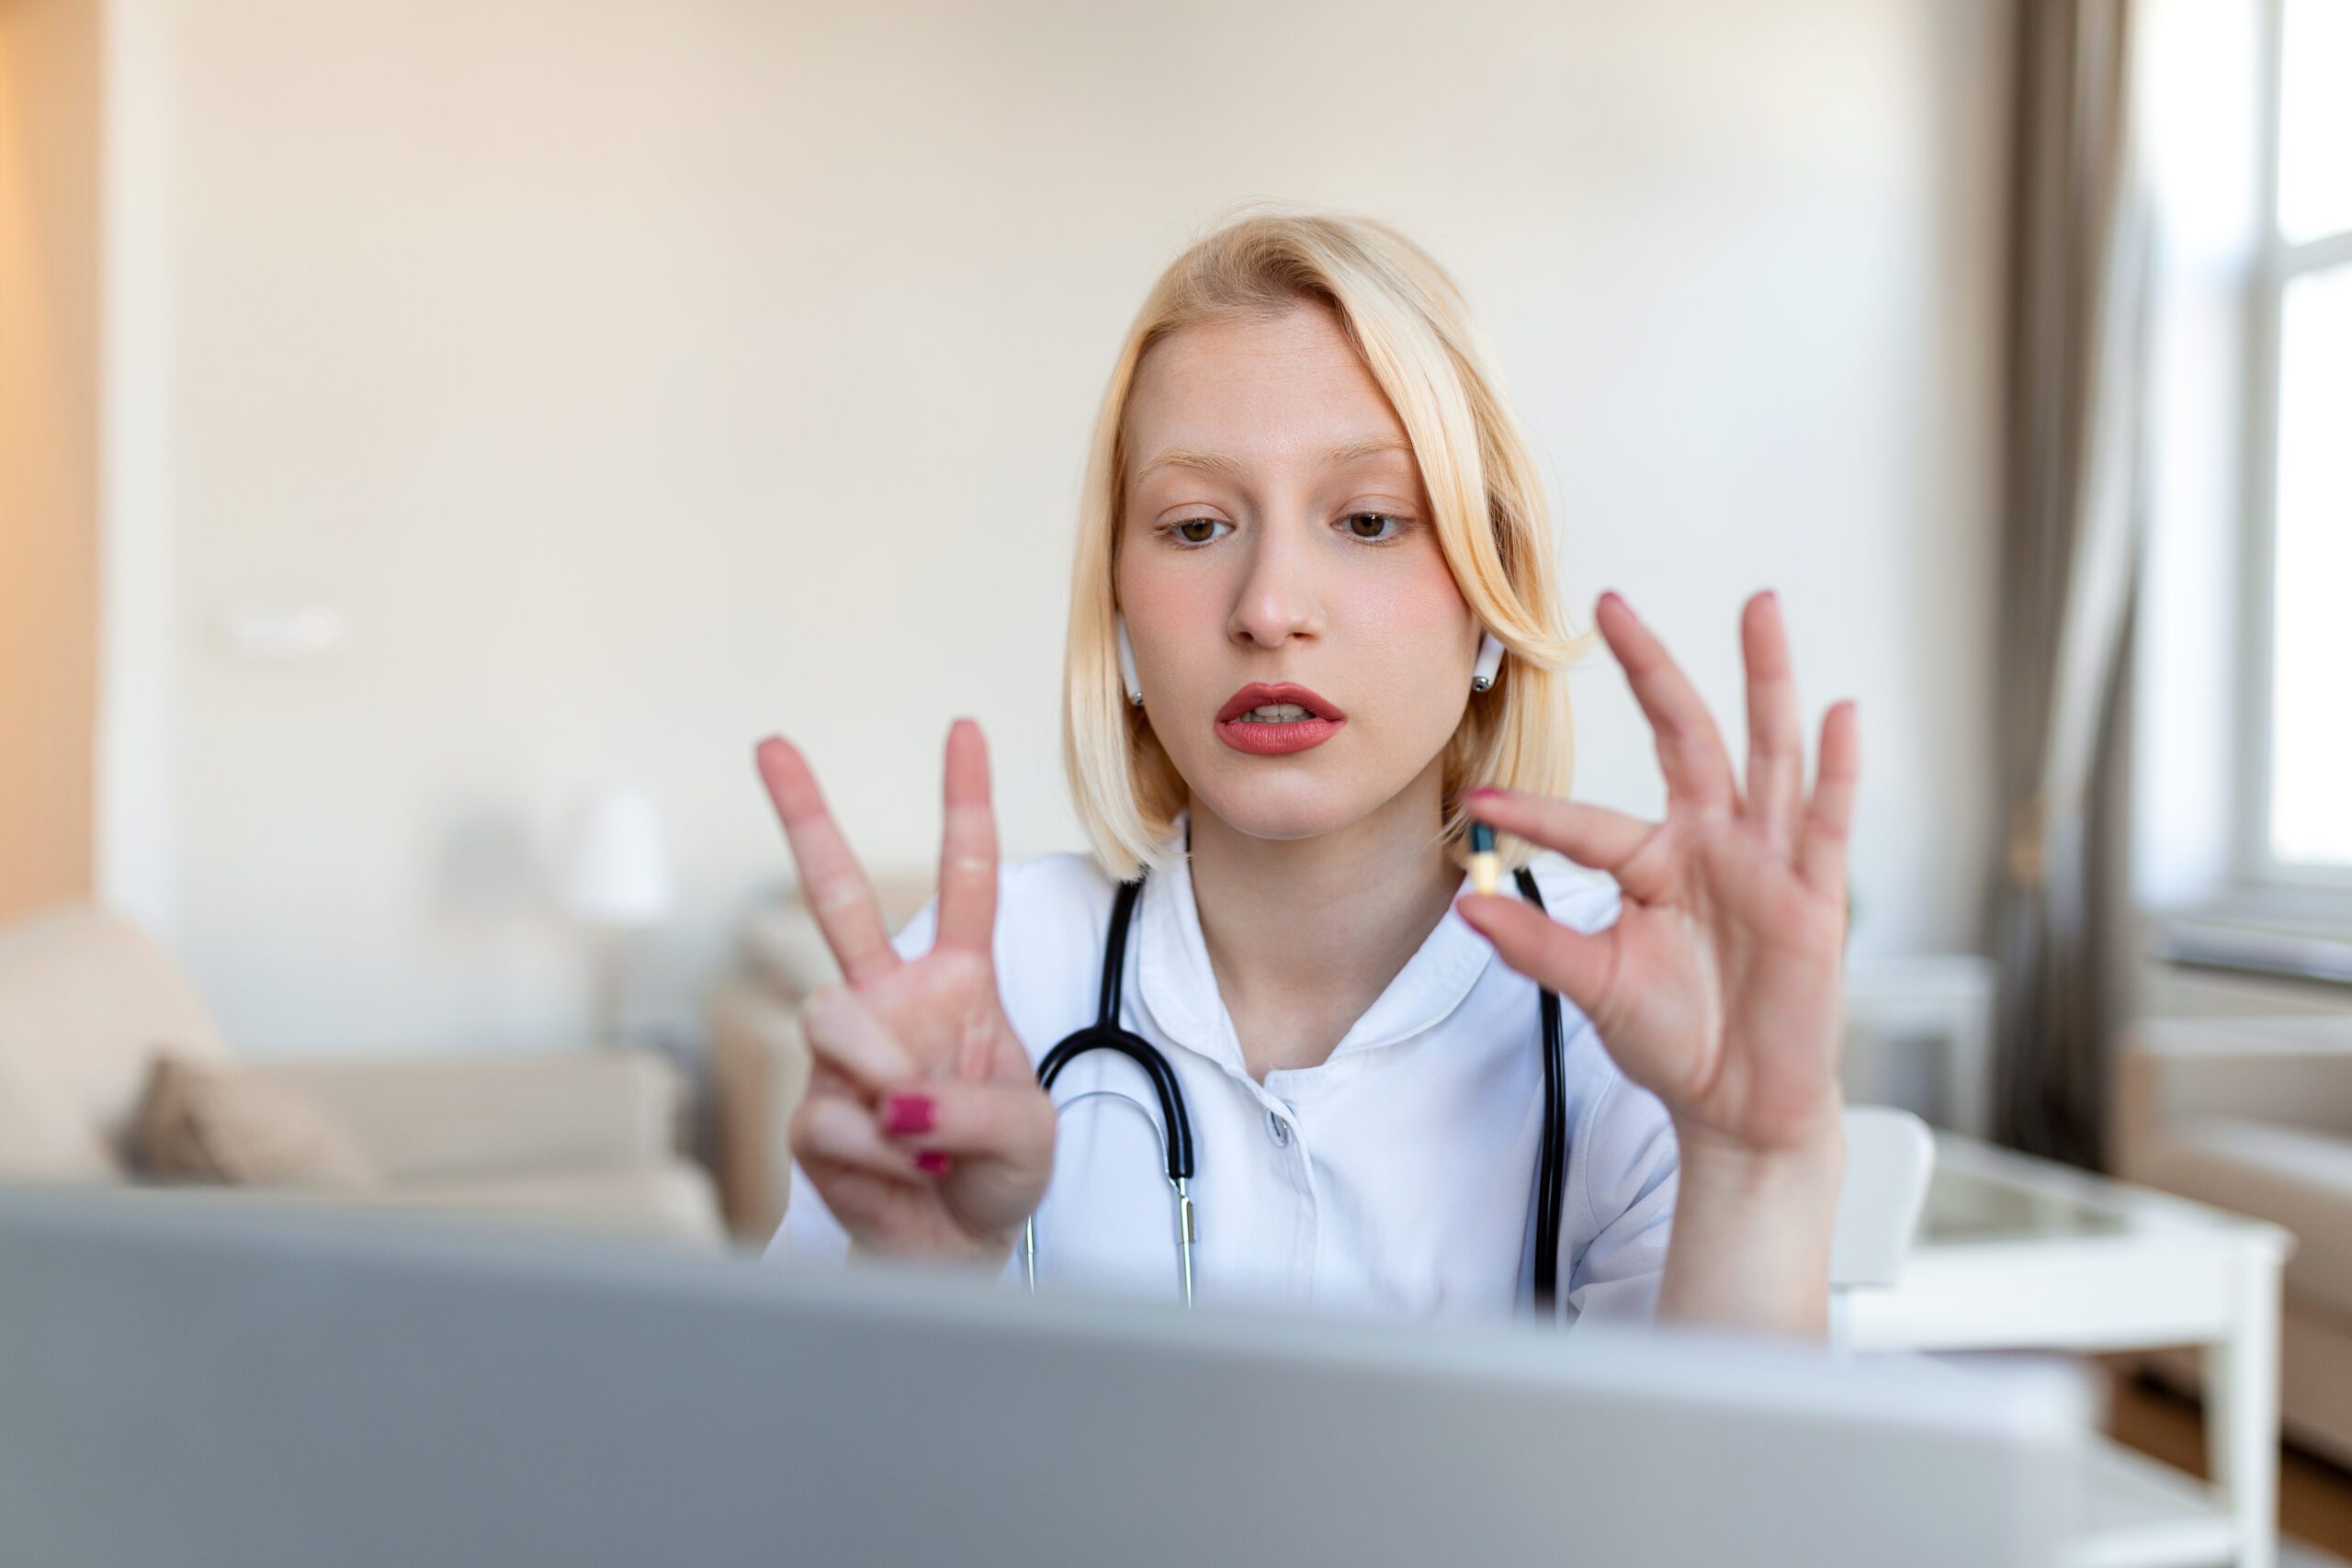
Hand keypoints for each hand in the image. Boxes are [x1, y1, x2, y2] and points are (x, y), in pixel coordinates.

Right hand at [754, 720, 1053, 1266]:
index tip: (963, 729)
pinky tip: (901, 1170)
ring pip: (833, 1019)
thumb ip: (972, 1103)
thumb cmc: (997, 1176)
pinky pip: (834, 1115)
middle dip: (803, 814)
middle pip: (837, 895)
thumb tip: (891, 1091)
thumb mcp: (1028, 1135)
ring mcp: (844, 1055)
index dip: (965, 803)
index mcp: (958, 982)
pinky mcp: (811, 1115)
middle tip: (770, 742)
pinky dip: (882, 1151)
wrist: (954, 1255)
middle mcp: (892, 1002)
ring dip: (886, 1078)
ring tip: (923, 1134)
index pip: (966, 880)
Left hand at [1456, 590, 1857, 1165]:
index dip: (1537, 815)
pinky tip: (1840, 712)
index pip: (1588, 825)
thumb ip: (1540, 946)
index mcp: (1652, 862)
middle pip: (1684, 737)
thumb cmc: (1674, 1035)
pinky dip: (1837, 767)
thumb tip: (1469, 906)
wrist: (1739, 1102)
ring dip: (1764, 679)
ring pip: (1764, 753)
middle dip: (1652, 669)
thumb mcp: (1597, 989)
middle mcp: (1709, 844)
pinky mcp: (1814, 896)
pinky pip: (1826, 822)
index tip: (1479, 802)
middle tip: (1613, 604)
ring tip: (1757, 606)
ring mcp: (1765, 862)